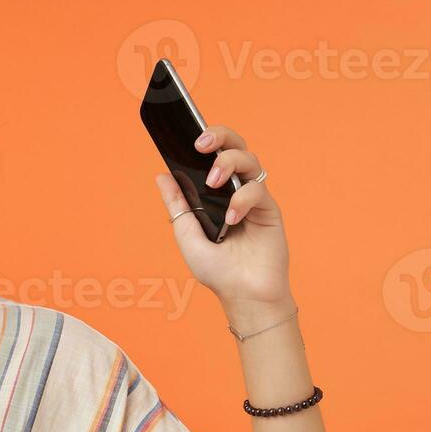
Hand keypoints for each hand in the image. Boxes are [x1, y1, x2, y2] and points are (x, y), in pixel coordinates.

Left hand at [152, 124, 293, 327]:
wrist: (242, 294)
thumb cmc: (216, 269)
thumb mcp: (186, 233)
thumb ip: (177, 204)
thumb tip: (161, 176)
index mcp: (215, 193)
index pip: (212, 156)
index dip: (205, 140)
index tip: (188, 138)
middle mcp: (235, 190)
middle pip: (235, 147)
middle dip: (220, 137)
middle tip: (201, 144)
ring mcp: (253, 197)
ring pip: (249, 160)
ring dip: (228, 163)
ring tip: (213, 182)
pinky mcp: (269, 209)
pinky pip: (258, 190)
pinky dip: (242, 200)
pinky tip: (231, 219)